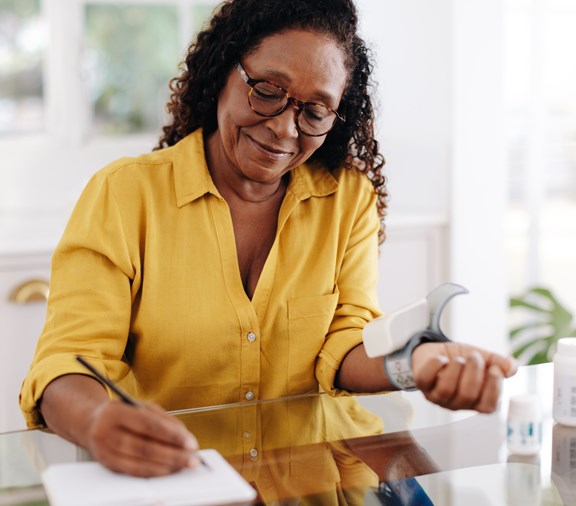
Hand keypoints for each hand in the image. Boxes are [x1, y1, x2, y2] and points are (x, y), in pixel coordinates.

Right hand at [85, 400, 199, 476]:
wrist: (92, 423)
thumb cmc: (123, 413)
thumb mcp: (141, 407)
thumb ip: (163, 419)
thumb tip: (184, 437)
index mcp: (115, 412)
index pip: (149, 425)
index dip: (172, 436)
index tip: (191, 443)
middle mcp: (106, 432)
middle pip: (145, 448)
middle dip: (173, 455)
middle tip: (192, 458)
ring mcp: (104, 451)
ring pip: (139, 463)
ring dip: (166, 466)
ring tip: (183, 464)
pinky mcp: (107, 465)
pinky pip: (133, 472)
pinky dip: (153, 472)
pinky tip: (167, 470)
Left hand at [411, 342, 516, 412]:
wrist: (437, 351)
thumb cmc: (463, 359)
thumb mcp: (484, 358)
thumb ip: (499, 363)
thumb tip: (512, 368)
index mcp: (476, 401)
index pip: (488, 406)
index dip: (493, 388)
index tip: (494, 369)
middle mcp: (457, 403)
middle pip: (467, 395)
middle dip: (474, 372)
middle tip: (474, 357)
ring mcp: (438, 396)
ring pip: (446, 389)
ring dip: (455, 368)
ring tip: (459, 358)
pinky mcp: (422, 385)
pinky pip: (425, 378)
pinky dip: (435, 365)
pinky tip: (441, 358)